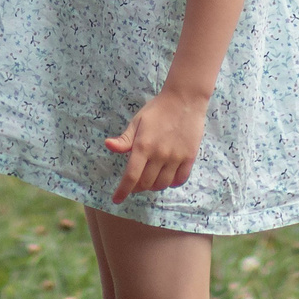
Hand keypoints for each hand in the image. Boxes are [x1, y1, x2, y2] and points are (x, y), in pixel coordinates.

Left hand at [105, 88, 208, 202]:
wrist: (184, 100)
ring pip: (162, 184)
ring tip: (150, 179)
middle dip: (137, 188)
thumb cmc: (157, 110)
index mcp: (143, 146)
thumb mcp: (137, 121)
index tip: (117, 199)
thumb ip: (125, 139)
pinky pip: (179, 180)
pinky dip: (171, 183)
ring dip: (153, 186)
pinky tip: (166, 177)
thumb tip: (108, 146)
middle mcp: (159, 155)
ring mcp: (175, 157)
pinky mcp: (189, 157)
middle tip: (135, 183)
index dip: (123, 191)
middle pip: (146, 183)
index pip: (131, 176)